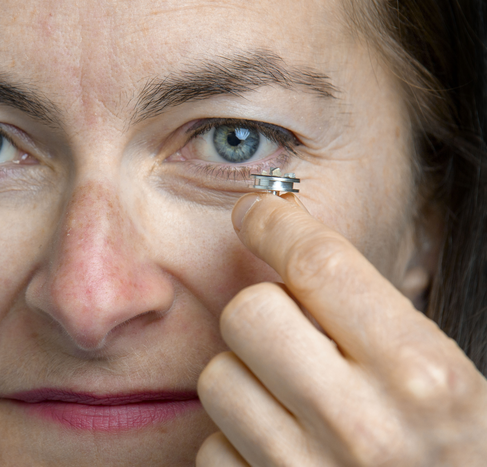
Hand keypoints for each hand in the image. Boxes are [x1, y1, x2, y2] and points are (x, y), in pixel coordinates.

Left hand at [196, 193, 486, 465]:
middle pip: (249, 312)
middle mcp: (363, 427)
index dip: (277, 224)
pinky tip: (279, 454)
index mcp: (424, 378)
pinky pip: (210, 446)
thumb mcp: (443, 382)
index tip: (254, 211)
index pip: (321, 265)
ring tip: (292, 404)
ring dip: (245, 380)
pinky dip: (234, 443)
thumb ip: (374, 318)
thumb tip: (291, 248)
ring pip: (218, 377)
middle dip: (261, 311)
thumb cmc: (450, 456)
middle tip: (289, 331)